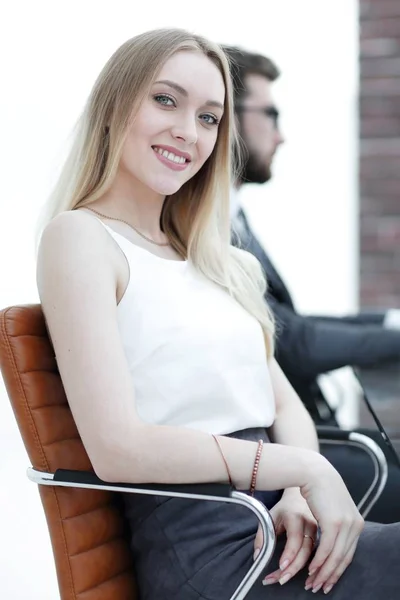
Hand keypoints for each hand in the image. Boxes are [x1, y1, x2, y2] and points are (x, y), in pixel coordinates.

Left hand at [254, 488, 317, 586]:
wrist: (300, 499)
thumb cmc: (283, 510)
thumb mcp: (269, 518)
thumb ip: (262, 536)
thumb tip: (258, 557)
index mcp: (294, 516)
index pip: (294, 537)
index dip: (289, 554)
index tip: (281, 567)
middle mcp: (309, 523)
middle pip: (305, 550)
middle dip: (293, 568)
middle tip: (281, 580)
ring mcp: (319, 530)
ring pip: (314, 555)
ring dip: (304, 572)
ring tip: (290, 581)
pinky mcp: (323, 537)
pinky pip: (320, 555)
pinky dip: (314, 569)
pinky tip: (308, 579)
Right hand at [299, 455, 363, 593]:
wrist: (313, 471)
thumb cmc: (319, 487)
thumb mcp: (332, 507)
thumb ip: (336, 521)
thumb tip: (332, 535)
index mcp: (356, 522)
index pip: (349, 553)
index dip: (338, 569)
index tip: (327, 580)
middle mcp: (355, 524)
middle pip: (344, 558)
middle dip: (330, 575)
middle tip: (319, 587)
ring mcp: (346, 524)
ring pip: (336, 556)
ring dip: (323, 572)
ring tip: (312, 582)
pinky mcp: (334, 523)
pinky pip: (327, 549)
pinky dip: (319, 561)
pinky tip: (311, 569)